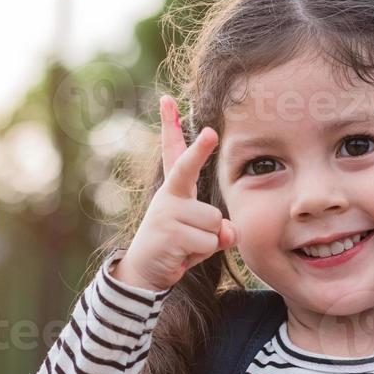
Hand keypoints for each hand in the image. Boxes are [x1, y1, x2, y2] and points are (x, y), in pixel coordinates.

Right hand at [112, 94, 235, 292]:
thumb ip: (220, 229)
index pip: (173, 153)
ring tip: (188, 247)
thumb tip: (228, 232)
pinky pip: (209, 241)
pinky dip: (203, 254)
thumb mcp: (202, 234)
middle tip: (210, 131)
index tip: (167, 101)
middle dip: (199, 149)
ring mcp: (166, 213)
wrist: (145, 272)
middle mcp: (168, 195)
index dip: (171, 127)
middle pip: (188, 169)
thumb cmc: (178, 246)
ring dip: (209, 241)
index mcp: (176, 189)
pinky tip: (183, 256)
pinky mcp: (169, 235)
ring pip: (214, 222)